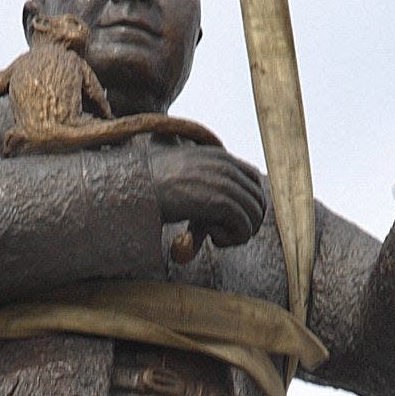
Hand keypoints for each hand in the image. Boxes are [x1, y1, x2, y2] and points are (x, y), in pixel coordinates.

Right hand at [149, 142, 265, 252]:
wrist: (136, 186)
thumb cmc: (150, 183)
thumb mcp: (181, 172)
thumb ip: (202, 180)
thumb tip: (212, 203)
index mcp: (219, 156)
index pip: (254, 177)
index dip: (251, 201)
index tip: (238, 217)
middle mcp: (226, 166)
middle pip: (258, 198)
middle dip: (249, 220)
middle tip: (230, 234)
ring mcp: (224, 184)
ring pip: (254, 215)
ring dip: (240, 232)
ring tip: (217, 237)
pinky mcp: (220, 203)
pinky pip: (243, 227)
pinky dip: (232, 238)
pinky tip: (212, 237)